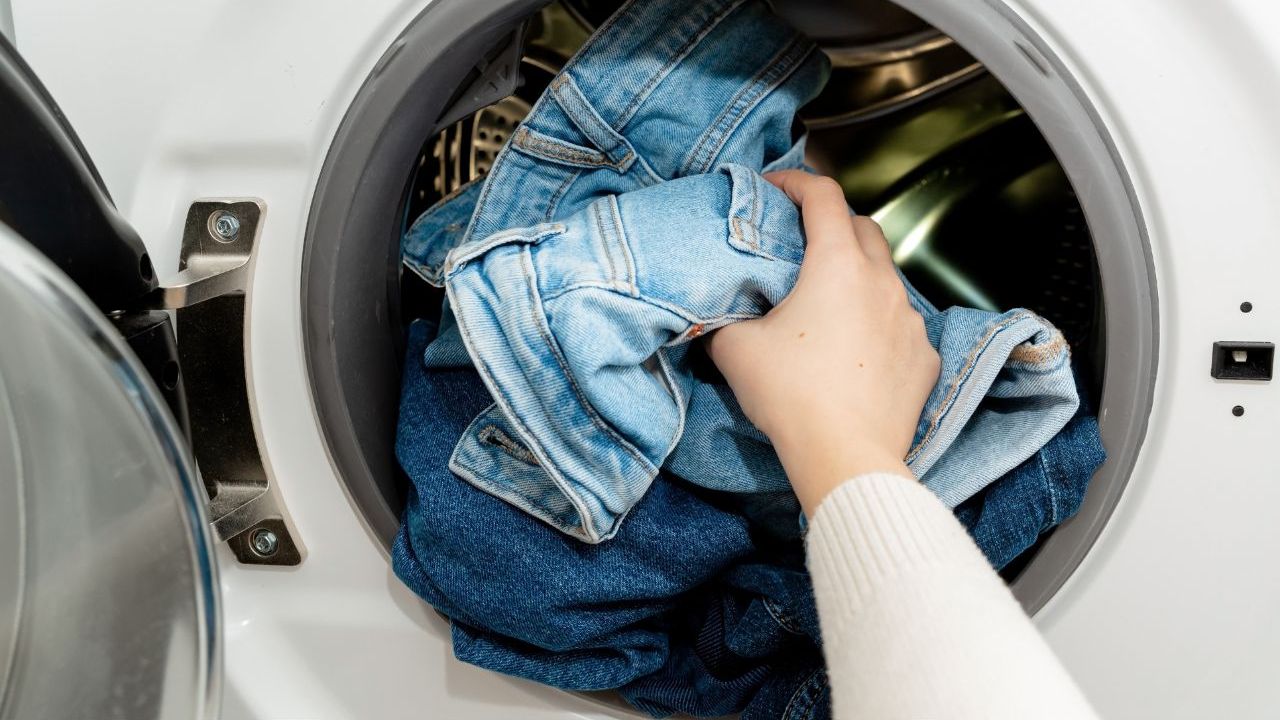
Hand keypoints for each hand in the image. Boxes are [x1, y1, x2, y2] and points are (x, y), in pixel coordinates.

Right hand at [706, 171, 939, 513]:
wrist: (845, 456)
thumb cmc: (791, 395)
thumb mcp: (735, 350)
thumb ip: (723, 320)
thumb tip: (714, 316)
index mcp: (837, 265)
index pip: (823, 197)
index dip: (796, 182)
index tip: (776, 187)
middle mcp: (882, 282)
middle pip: (863, 227)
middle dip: (833, 223)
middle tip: (801, 240)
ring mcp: (910, 320)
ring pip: (886, 277)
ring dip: (858, 276)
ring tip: (828, 301)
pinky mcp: (924, 357)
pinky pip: (901, 325)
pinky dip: (878, 323)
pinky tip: (856, 349)